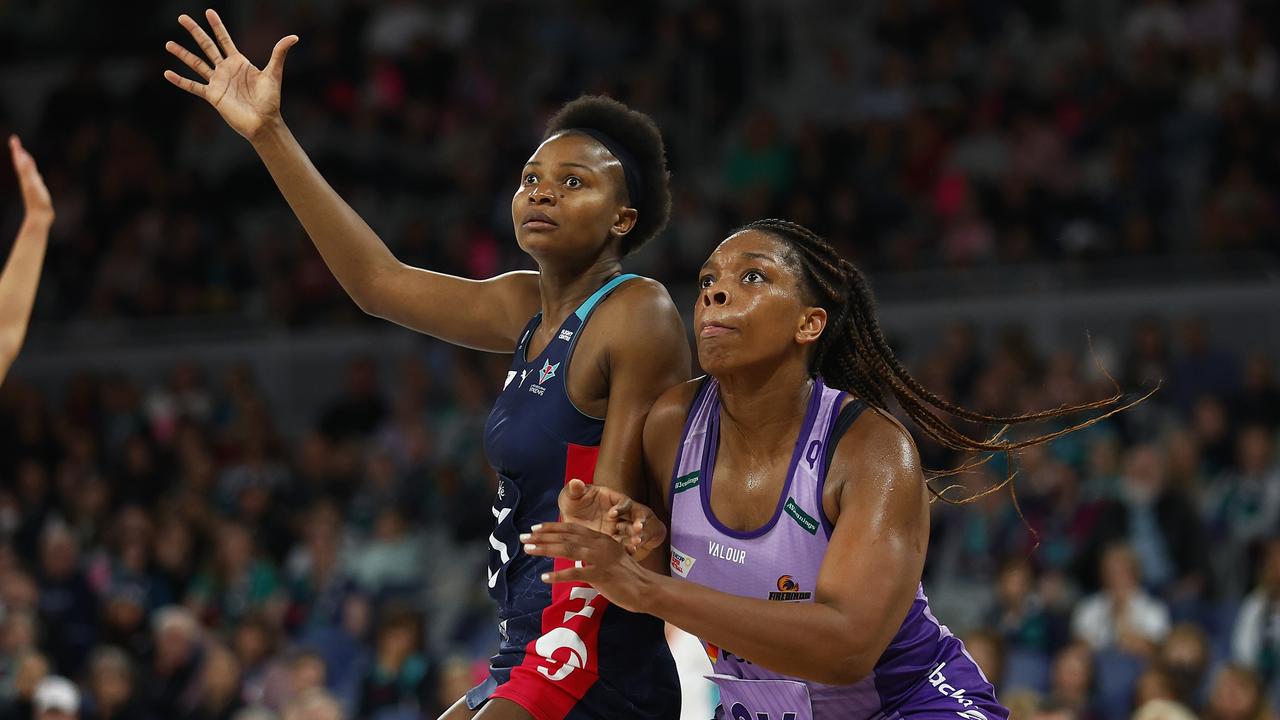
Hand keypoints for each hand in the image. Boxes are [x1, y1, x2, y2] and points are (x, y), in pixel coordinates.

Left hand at [9, 136, 51, 224]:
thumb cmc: (38, 201)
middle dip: (18, 152)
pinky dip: (34, 174)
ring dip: (25, 161)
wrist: (39, 217)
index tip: (14, 138)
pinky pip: (34, 179)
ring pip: (26, 170)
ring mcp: (31, 185)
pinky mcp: (37, 191)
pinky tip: (37, 174)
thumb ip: (28, 171)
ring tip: (25, 155)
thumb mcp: (33, 184)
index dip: (17, 149)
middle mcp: (26, 179)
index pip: (19, 160)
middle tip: (15, 142)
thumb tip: (23, 157)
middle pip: (20, 163)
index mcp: (25, 176)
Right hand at [163, 9, 298, 141]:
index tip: (209, 11)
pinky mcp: (212, 96)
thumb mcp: (274, 73)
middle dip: (195, 31)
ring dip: (182, 54)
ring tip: (168, 43)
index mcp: (239, 62)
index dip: (217, 26)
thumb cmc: (270, 100)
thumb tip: (294, 37)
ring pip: (196, 64)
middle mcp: (225, 70)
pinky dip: (180, 80)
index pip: (225, 39)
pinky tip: (167, 73)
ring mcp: (217, 82)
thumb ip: (279, 53)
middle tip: (181, 17)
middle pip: (207, 46)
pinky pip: (193, 86)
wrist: (263, 122)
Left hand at [522, 522, 656, 612]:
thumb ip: (592, 552)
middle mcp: (599, 544)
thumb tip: (572, 551)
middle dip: (543, 536)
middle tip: (524, 538)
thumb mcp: (608, 557)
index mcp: (600, 538)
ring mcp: (601, 558)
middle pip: (566, 536)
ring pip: (568, 550)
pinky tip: (545, 577)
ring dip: (546, 549)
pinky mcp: (601, 575)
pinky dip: (559, 575)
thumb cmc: (626, 575)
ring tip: (529, 550)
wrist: (645, 589)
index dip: (552, 527)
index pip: (572, 528)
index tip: (535, 529)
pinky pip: (576, 573)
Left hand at [558, 478, 666, 560]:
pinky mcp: (615, 541)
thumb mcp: (572, 496)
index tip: (613, 513)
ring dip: (635, 536)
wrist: (572, 519)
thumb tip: (576, 482)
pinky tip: (630, 552)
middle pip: (634, 517)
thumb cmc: (574, 503)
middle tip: (638, 528)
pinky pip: (624, 545)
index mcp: (613, 499)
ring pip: (631, 532)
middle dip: (637, 522)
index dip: (621, 507)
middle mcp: (620, 514)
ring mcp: (619, 528)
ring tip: (636, 542)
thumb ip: (574, 490)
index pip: (623, 502)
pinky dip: (628, 548)